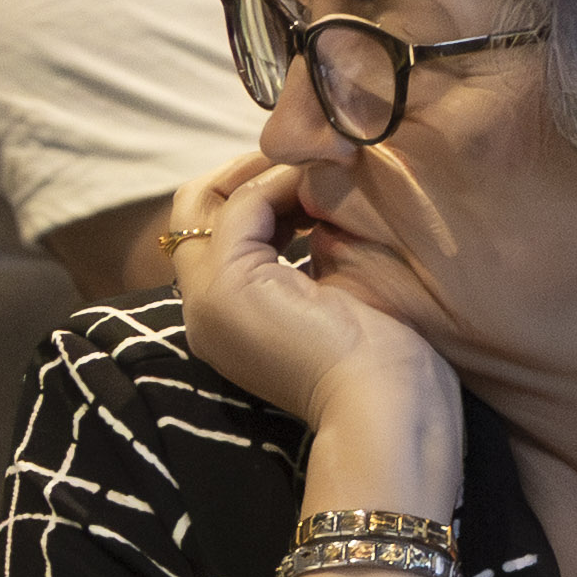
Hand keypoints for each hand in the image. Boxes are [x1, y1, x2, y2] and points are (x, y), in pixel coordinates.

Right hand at [165, 151, 454, 457]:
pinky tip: (326, 194)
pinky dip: (283, 185)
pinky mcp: (229, 286)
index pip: (211, 230)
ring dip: (266, 174)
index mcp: (226, 318)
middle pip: (191, 209)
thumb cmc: (384, 365)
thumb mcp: (336, 296)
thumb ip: (309, 256)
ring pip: (205, 200)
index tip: (316, 186)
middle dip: (246, 174)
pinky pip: (242, 206)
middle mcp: (202, 308)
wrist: (385, 410)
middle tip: (307, 166)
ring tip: (321, 179)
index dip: (256, 193)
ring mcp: (208, 297)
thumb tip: (315, 199)